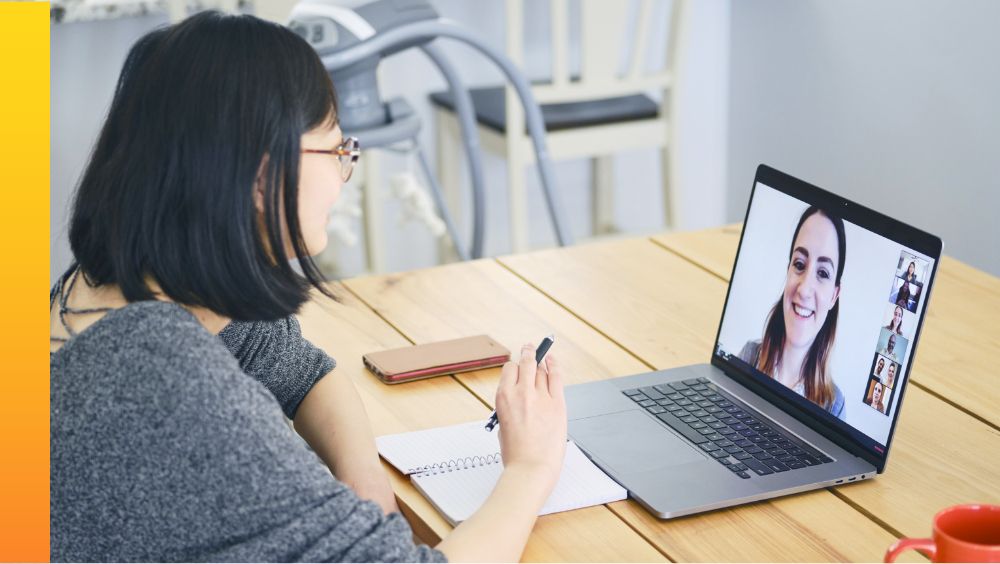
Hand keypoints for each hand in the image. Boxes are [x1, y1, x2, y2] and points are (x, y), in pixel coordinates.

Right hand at [494, 344, 566, 487]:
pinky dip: (554, 365)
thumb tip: (520, 400)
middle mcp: (521, 392)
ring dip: (540, 360)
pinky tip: (552, 360)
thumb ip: (511, 408)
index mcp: (503, 398)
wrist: (531, 468)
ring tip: (541, 353)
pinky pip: (556, 377)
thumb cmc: (516, 454)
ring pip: (540, 368)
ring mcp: (541, 396)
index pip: (509, 370)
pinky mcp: (557, 403)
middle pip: (525, 363)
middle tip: (529, 348)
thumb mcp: (503, 426)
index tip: (517, 367)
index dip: (513, 368)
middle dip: (527, 353)